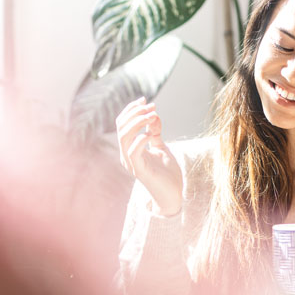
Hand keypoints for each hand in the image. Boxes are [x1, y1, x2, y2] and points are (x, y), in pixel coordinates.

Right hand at [116, 97, 182, 216]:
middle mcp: (126, 155)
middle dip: (135, 113)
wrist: (173, 195)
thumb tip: (153, 114)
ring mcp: (131, 163)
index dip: (131, 109)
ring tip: (151, 115)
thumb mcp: (161, 147)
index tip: (146, 100)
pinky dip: (140, 139)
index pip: (122, 124)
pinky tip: (150, 134)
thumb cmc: (167, 173)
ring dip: (137, 123)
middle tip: (151, 106)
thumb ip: (155, 132)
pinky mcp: (139, 171)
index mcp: (129, 148)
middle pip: (121, 127)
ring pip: (123, 137)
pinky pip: (133, 152)